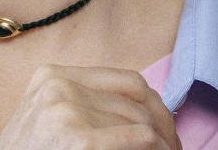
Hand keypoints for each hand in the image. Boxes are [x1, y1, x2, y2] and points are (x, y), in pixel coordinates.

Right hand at [0, 64, 181, 149]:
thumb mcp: (44, 118)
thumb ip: (81, 104)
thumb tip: (143, 111)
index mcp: (50, 76)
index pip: (126, 81)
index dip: (155, 105)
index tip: (165, 128)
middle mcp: (58, 86)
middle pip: (138, 100)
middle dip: (163, 126)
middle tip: (173, 147)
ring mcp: (66, 110)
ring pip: (141, 120)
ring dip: (162, 142)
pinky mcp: (78, 139)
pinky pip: (138, 137)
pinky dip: (155, 148)